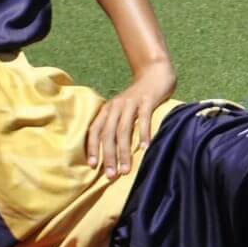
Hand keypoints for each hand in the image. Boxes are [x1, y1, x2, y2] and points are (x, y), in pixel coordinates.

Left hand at [87, 60, 175, 178]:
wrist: (155, 71)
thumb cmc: (139, 96)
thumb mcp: (122, 108)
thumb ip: (116, 123)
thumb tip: (111, 150)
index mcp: (108, 109)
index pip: (95, 130)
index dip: (92, 148)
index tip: (93, 166)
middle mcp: (116, 106)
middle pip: (108, 134)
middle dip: (109, 156)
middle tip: (111, 175)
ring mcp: (132, 102)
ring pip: (124, 130)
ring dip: (124, 151)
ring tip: (126, 169)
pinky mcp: (147, 100)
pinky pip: (144, 119)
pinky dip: (144, 134)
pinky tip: (146, 148)